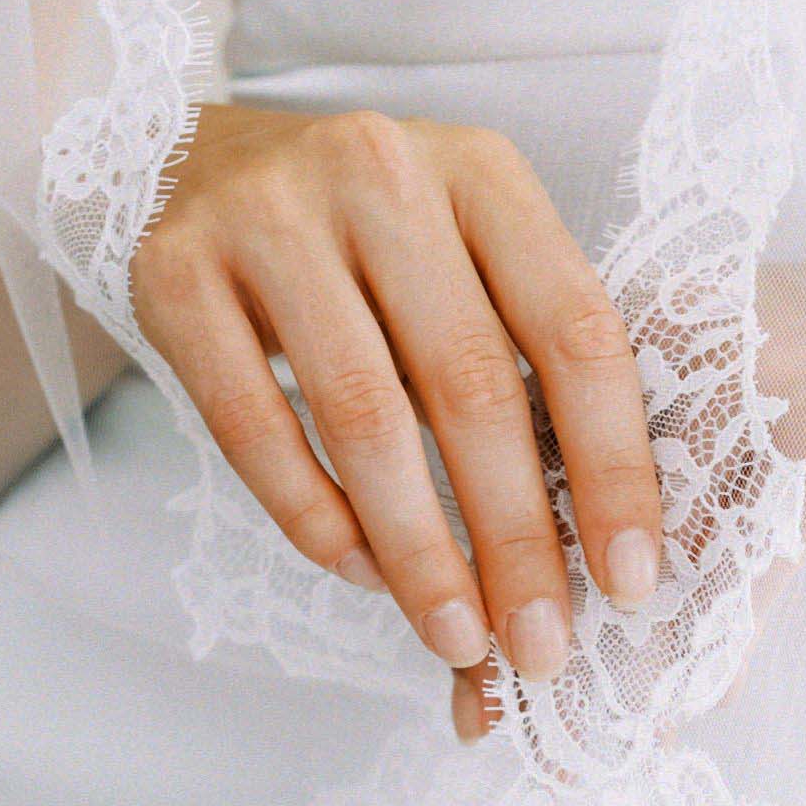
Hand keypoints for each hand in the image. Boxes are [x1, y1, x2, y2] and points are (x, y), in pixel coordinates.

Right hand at [130, 102, 663, 681]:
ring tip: (454, 635)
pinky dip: (314, 517)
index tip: (630, 579)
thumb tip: (596, 545)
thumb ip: (526, 359)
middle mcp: (381, 174)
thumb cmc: (369, 238)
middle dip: (516, 538)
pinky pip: (253, 427)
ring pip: (364, 418)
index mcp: (483, 173)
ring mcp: (268, 218)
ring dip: (418, 552)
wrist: (196, 159)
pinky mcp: (175, 274)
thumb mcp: (464, 253)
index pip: (576, 331)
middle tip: (540, 646)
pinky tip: (360, 571)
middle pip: (472, 386)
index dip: (613, 465)